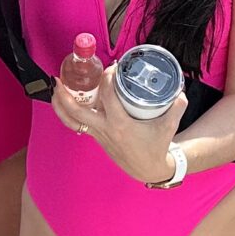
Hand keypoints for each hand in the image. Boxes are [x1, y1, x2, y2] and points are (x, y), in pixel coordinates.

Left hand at [51, 70, 181, 181]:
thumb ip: (176, 107)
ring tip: (55, 88)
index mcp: (121, 125)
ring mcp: (99, 134)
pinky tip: (65, 101)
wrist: (148, 168)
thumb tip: (178, 91)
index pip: (108, 97)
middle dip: (67, 94)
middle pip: (78, 111)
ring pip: (72, 119)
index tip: (113, 67)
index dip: (108, 78)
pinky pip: (76, 124)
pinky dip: (68, 113)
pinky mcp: (97, 136)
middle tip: (62, 77)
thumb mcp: (169, 126)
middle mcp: (106, 129)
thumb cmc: (157, 146)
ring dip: (61, 104)